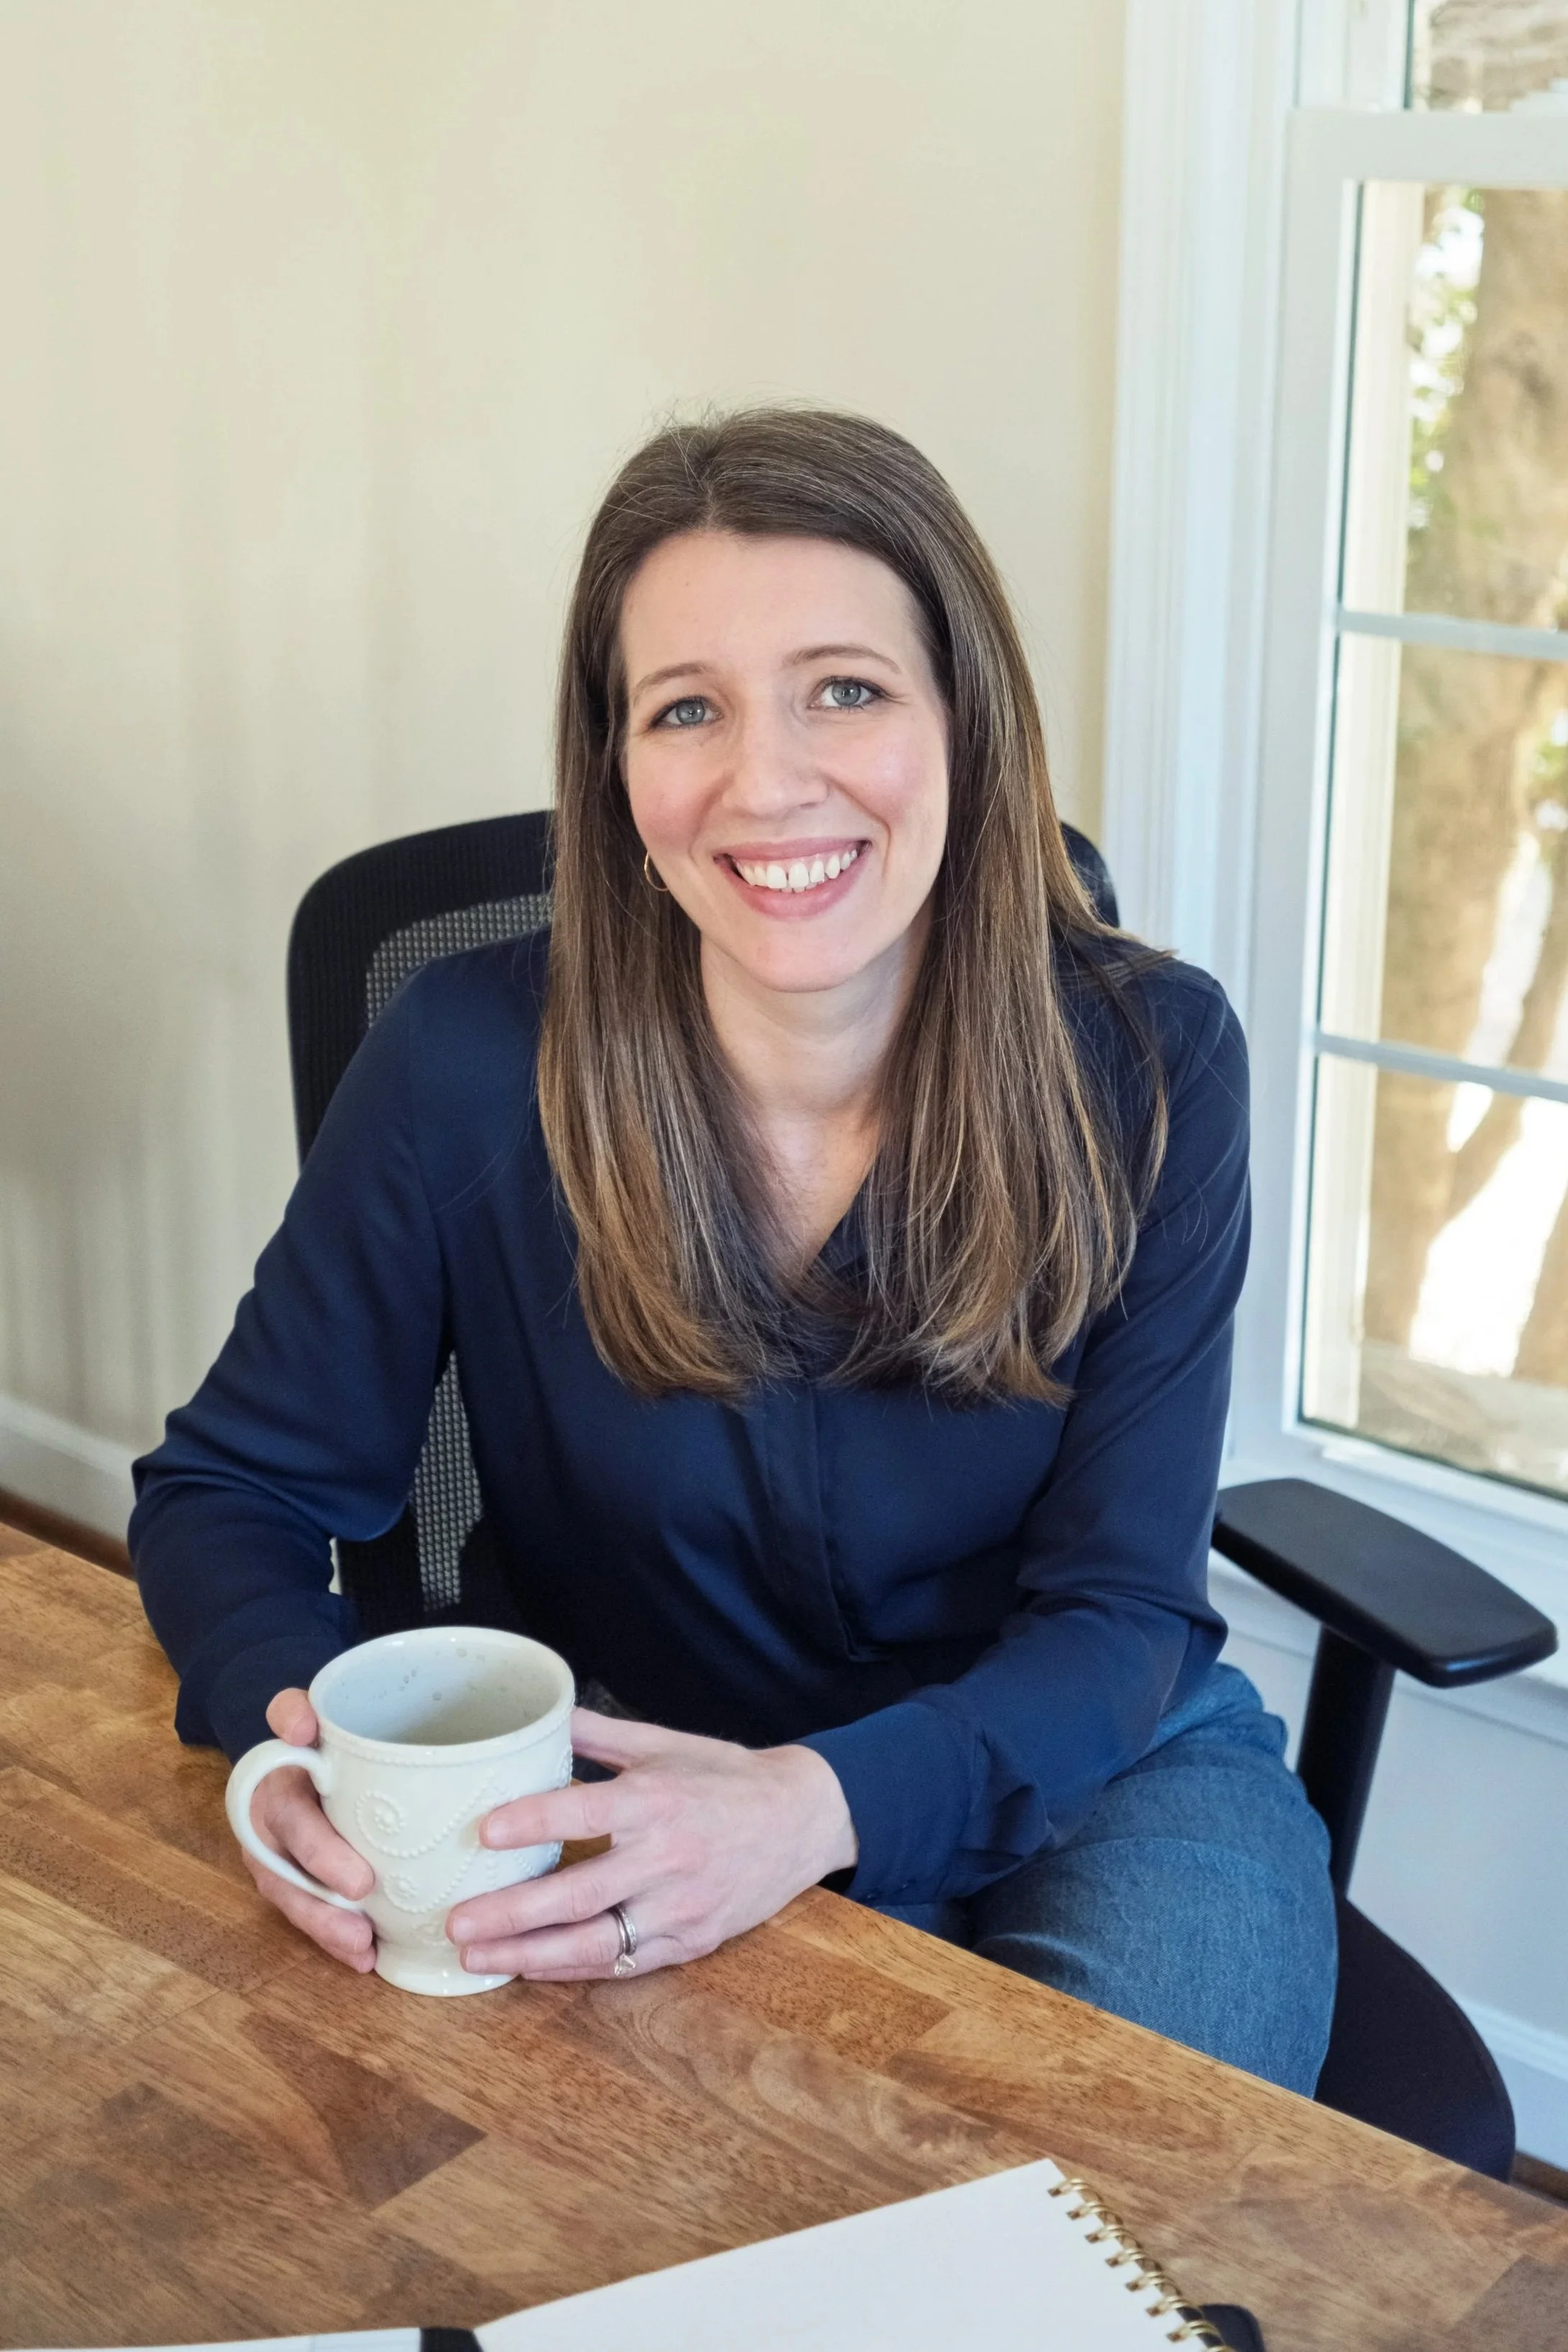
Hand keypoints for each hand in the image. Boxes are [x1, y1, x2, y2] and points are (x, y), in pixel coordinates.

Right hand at [240, 1687, 376, 1970]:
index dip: (317, 1842)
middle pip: (288, 1867)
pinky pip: (308, 1917)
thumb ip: (295, 1709)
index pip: (288, 1809)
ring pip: (295, 1900)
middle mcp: (265, 1830)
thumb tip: (300, 1724)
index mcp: (270, 1785)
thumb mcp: (306, 1713)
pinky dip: (334, 1940)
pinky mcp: (292, 1888)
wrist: (290, 1758)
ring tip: (363, 1947)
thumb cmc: (313, 1740)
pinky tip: (367, 1956)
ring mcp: (276, 1863)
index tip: (357, 1878)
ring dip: (327, 1927)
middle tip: (364, 1898)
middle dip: (323, 1890)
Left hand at [446, 1707, 857, 1981]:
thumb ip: (597, 1734)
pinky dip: (573, 1969)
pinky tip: (531, 1968)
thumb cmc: (727, 1777)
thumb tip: (539, 1713)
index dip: (531, 1823)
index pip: (584, 1813)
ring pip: (595, 1942)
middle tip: (457, 1922)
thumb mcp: (665, 1743)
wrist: (804, 1820)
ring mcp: (679, 1907)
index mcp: (656, 1800)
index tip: (482, 1832)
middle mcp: (666, 1858)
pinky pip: (623, 1961)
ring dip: (530, 1955)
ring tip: (477, 1958)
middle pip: (578, 1893)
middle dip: (511, 1913)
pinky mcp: (691, 1941)